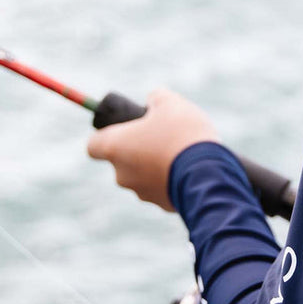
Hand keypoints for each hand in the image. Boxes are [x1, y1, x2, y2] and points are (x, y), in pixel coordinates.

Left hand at [87, 88, 218, 210]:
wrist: (209, 174)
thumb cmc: (183, 135)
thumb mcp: (171, 103)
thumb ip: (156, 98)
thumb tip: (154, 101)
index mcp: (115, 147)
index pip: (93, 145)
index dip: (106, 135)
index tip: (125, 129)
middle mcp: (123, 174)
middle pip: (121, 161)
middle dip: (138, 150)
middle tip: (160, 137)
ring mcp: (142, 193)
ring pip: (143, 176)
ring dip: (156, 166)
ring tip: (181, 153)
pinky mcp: (162, 206)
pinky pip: (163, 190)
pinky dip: (172, 180)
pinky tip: (191, 170)